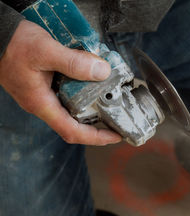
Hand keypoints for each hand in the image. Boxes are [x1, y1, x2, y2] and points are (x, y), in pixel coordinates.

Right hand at [0, 20, 120, 144]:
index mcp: (42, 104)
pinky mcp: (43, 84)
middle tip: (118, 117)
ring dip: (92, 106)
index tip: (116, 136)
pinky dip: (83, 90)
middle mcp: (42, 104)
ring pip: (72, 108)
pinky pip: (67, 94)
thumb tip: (102, 72)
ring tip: (111, 98)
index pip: (72, 132)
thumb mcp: (46, 51)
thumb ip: (74, 63)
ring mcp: (42, 95)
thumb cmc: (11, 44)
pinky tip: (93, 80)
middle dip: (99, 123)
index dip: (97, 138)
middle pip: (75, 123)